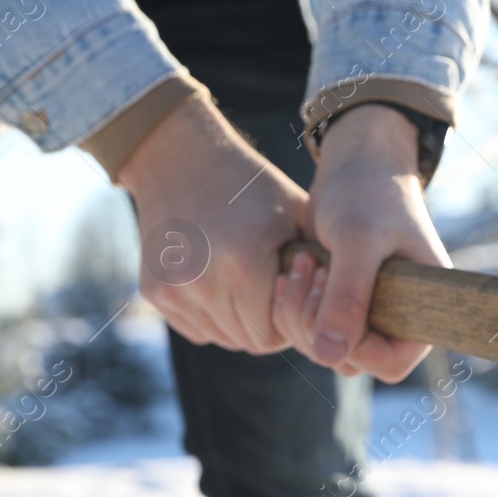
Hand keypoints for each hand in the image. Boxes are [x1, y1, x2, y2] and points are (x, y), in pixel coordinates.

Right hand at [93, 97, 303, 352]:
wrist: (177, 156)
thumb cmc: (249, 186)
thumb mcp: (297, 217)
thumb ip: (319, 268)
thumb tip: (344, 313)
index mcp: (243, 262)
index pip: (277, 332)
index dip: (292, 320)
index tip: (297, 296)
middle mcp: (202, 281)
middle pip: (249, 339)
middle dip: (269, 324)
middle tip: (278, 296)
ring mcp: (173, 289)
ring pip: (222, 337)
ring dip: (241, 323)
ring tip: (253, 289)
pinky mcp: (154, 291)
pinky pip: (196, 328)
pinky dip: (213, 317)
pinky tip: (223, 284)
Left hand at [273, 104, 444, 381]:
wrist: (356, 162)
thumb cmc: (369, 192)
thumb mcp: (357, 241)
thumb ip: (348, 297)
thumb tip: (329, 355)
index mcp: (423, 309)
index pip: (390, 363)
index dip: (353, 345)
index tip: (330, 297)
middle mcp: (398, 319)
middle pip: (350, 361)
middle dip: (315, 323)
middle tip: (309, 271)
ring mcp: (368, 314)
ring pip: (323, 348)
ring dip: (298, 314)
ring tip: (300, 264)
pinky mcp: (340, 304)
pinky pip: (309, 329)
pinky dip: (292, 306)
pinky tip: (289, 272)